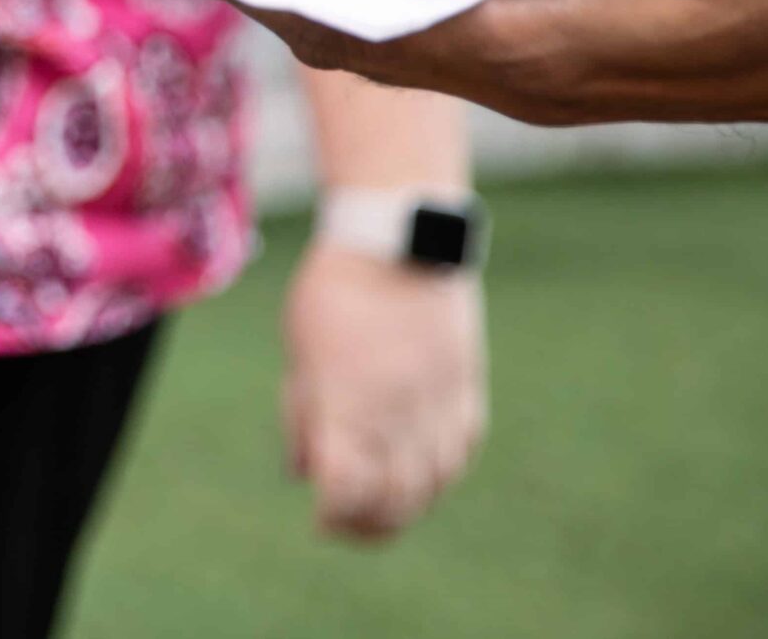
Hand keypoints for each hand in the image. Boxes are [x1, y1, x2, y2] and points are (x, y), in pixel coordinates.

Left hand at [282, 243, 484, 541]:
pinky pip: (458, 453)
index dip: (333, 517)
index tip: (319, 521)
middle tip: (346, 525)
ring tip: (381, 508)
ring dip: (406, 507)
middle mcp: (400, 415)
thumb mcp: (301, 353)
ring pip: (433, 485)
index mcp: (350, 407)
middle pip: (394, 502)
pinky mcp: (466, 390)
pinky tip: (419, 475)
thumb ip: (303, 415)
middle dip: (367, 525)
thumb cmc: (334, 293)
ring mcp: (440, 405)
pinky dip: (438, 476)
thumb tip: (302, 473)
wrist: (400, 242)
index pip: (347, 492)